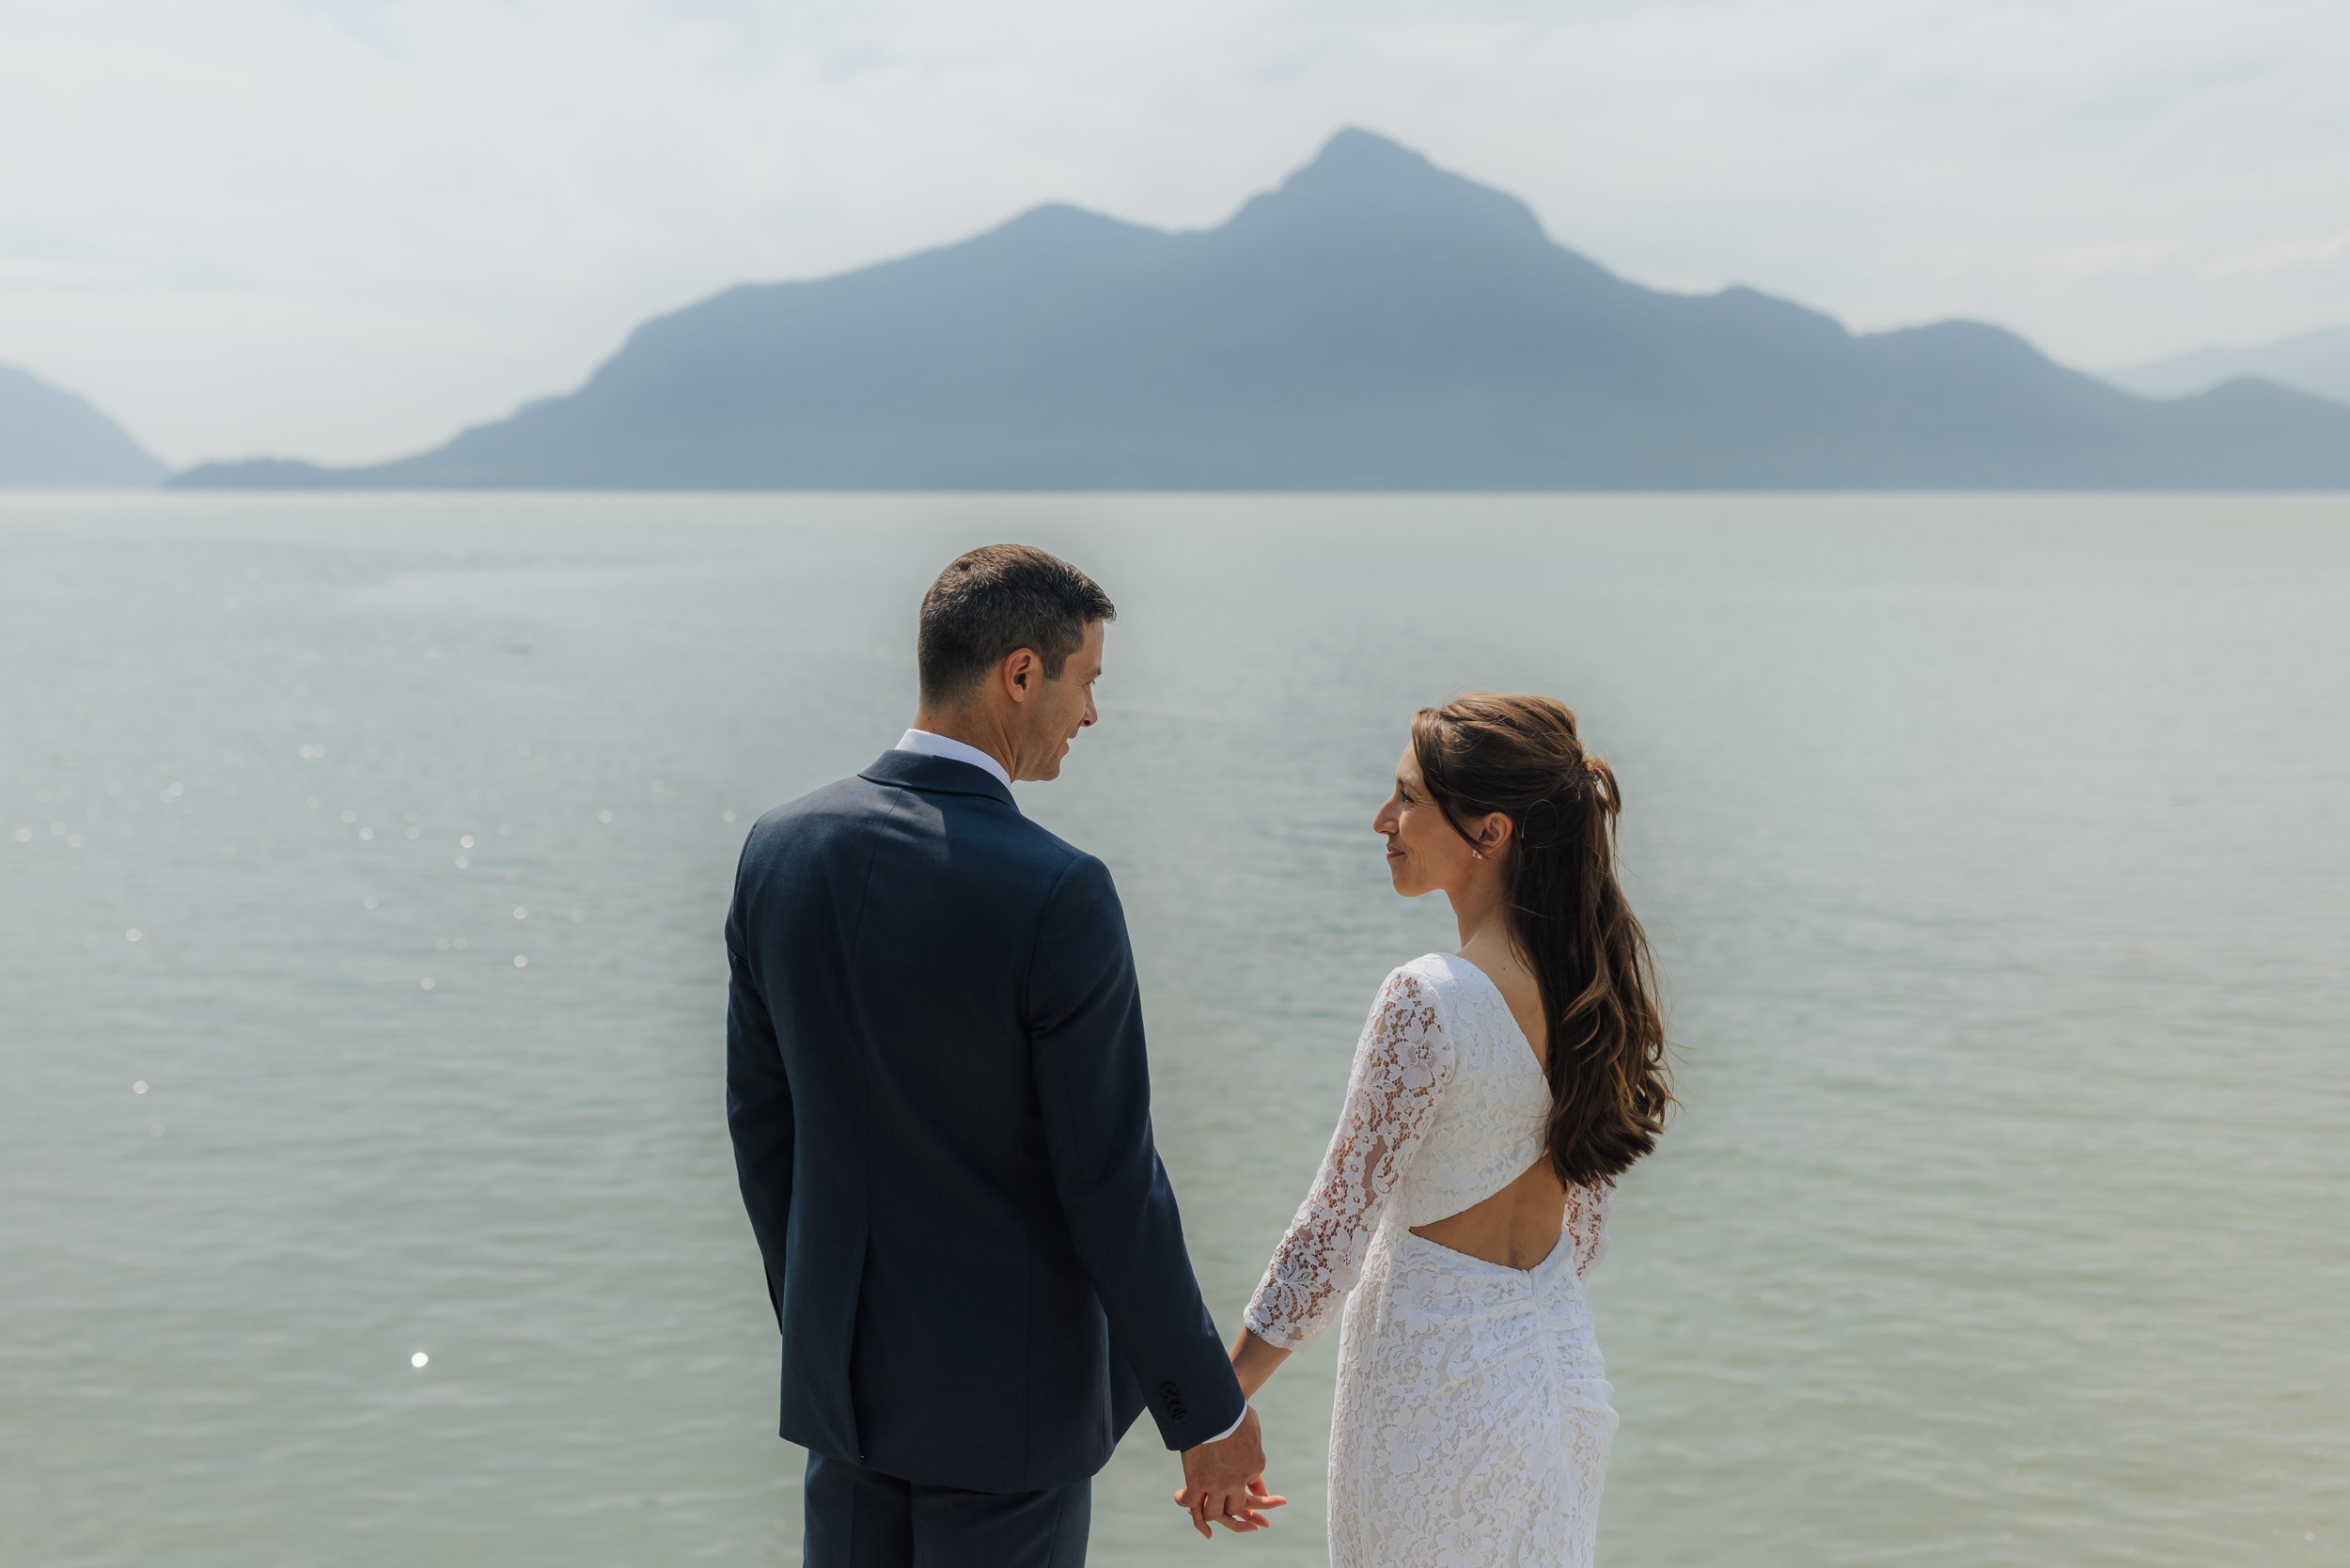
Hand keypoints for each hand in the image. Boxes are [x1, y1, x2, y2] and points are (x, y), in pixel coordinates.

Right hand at [1174, 1406, 1286, 1538]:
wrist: (1214, 1407)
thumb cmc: (1233, 1411)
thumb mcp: (1253, 1427)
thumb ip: (1256, 1447)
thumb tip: (1256, 1456)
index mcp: (1255, 1465)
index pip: (1250, 1488)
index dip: (1238, 1485)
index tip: (1229, 1480)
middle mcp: (1238, 1480)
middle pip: (1233, 1507)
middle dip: (1224, 1504)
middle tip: (1213, 1497)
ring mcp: (1217, 1484)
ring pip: (1213, 1512)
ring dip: (1205, 1508)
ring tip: (1197, 1499)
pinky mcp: (1197, 1482)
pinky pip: (1190, 1503)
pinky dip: (1184, 1500)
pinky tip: (1180, 1495)